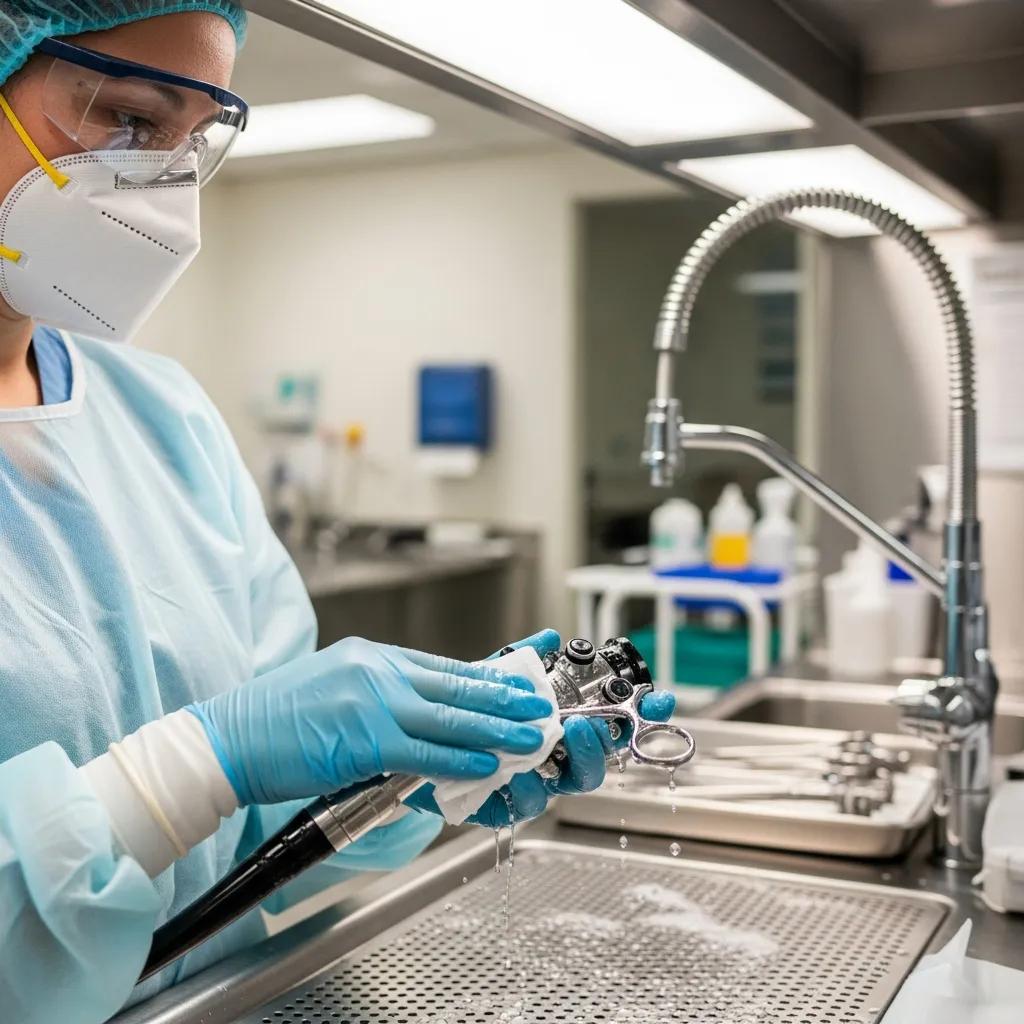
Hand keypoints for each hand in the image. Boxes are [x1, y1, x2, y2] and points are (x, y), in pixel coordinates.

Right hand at [187, 636, 552, 806]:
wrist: (228, 739)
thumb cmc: (276, 720)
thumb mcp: (335, 688)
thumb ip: (380, 697)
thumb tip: (422, 717)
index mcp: (373, 656)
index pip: (445, 665)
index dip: (488, 674)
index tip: (517, 679)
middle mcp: (378, 670)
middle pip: (457, 685)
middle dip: (505, 697)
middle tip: (540, 703)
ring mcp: (373, 701)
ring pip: (451, 716)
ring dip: (498, 727)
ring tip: (531, 734)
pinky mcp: (365, 738)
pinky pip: (426, 750)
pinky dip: (461, 758)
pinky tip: (487, 763)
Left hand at [408, 631, 677, 826]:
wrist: (421, 742)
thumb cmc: (468, 712)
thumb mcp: (492, 679)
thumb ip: (522, 661)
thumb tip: (550, 636)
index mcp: (561, 729)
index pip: (611, 724)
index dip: (641, 715)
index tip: (659, 700)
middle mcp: (552, 761)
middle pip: (595, 763)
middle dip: (599, 744)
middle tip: (585, 723)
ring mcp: (531, 785)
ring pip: (562, 788)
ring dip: (563, 766)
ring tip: (552, 741)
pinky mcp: (499, 806)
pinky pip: (517, 807)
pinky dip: (518, 791)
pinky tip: (513, 776)